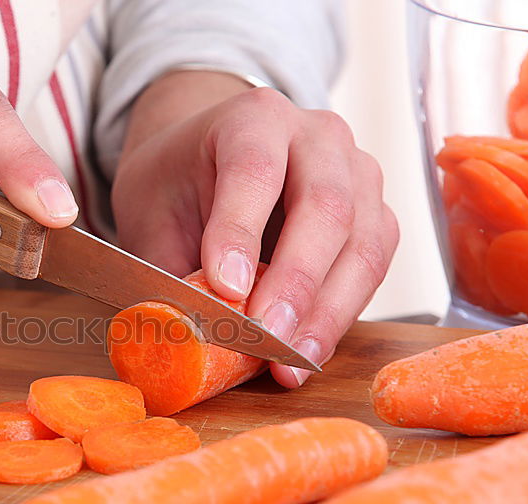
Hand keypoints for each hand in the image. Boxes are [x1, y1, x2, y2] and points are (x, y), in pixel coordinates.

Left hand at [113, 72, 398, 387]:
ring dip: (328, 310)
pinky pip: (374, 266)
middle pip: (326, 205)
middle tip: (267, 335)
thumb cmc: (177, 184)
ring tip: (290, 361)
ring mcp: (358, 173)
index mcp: (253, 118)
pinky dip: (342, 313)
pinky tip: (308, 349)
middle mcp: (318, 136)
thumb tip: (186, 331)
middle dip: (296, 281)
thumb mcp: (151, 213)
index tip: (226, 287)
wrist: (206, 161)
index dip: (241, 231)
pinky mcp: (376, 215)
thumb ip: (169, 266)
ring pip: (364, 241)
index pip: (254, 170)